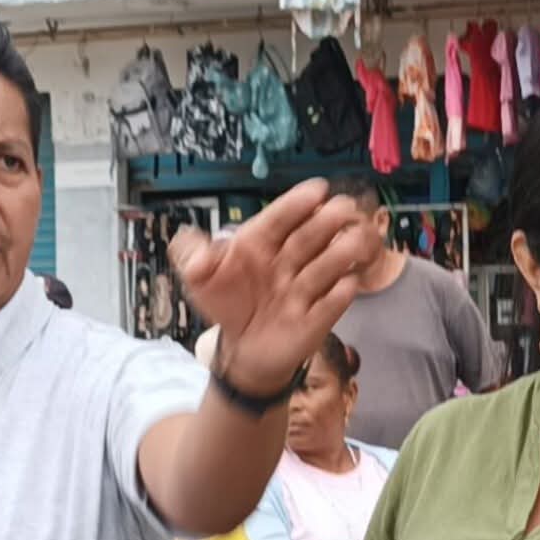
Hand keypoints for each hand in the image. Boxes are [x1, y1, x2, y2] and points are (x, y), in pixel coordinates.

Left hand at [170, 180, 379, 395]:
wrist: (244, 348)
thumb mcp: (200, 278)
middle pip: (311, 236)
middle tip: (344, 209)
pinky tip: (347, 285)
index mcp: (260, 243)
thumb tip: (186, 238)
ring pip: (328, 265)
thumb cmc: (229, 303)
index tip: (317, 190)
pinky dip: (340, 296)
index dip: (296, 204)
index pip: (279, 218)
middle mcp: (288, 261)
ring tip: (354, 242)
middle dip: (329, 221)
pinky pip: (332, 306)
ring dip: (343, 252)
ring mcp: (304, 289)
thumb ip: (191, 255)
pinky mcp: (316, 319)